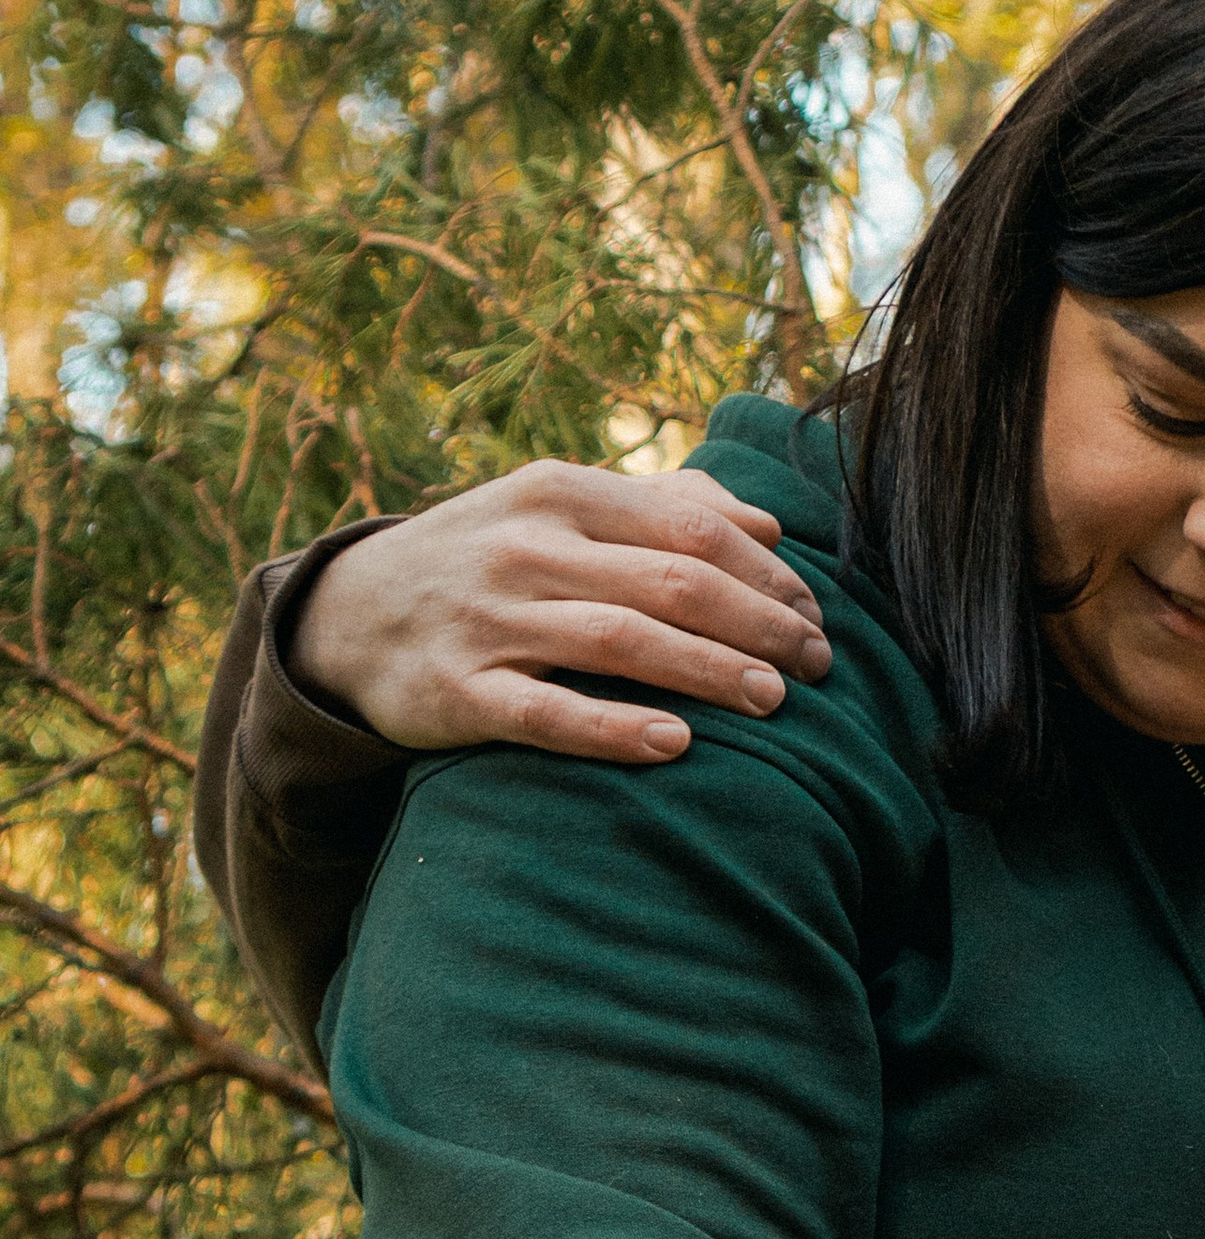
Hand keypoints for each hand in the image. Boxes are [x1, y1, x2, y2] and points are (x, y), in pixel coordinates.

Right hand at [287, 462, 833, 761]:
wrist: (351, 612)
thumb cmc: (487, 561)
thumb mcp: (558, 510)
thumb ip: (661, 511)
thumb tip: (767, 525)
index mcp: (561, 493)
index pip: (690, 528)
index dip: (766, 574)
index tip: (816, 615)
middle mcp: (526, 547)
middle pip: (670, 582)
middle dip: (758, 623)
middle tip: (818, 664)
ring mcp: (489, 620)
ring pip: (620, 642)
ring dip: (709, 671)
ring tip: (775, 701)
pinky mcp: (459, 692)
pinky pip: (548, 714)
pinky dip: (616, 729)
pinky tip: (679, 745)